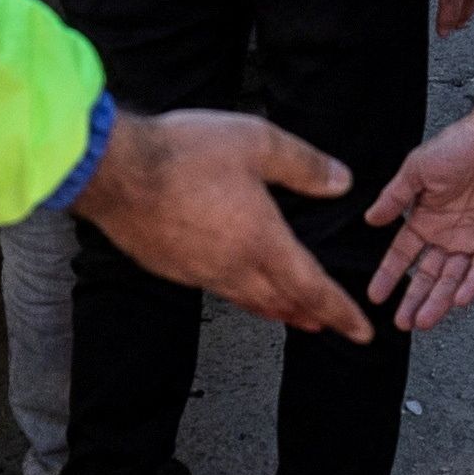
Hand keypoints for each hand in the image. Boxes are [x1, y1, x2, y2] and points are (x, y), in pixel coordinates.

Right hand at [80, 107, 368, 339]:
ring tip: (291, 314)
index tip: (361, 332)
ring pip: (249, 300)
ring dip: (277, 309)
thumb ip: (304, 165)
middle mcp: (233, 267)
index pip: (313, 289)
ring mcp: (200, 272)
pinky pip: (218, 289)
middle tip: (329, 325)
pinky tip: (237, 286)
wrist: (112, 172)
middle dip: (311, 315)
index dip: (341, 313)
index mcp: (262, 242)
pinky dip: (241, 295)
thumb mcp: (257, 143)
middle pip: (282, 302)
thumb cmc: (182, 154)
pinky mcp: (172, 268)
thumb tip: (342, 182)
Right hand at [363, 111, 473, 329]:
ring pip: (452, 279)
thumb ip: (394, 197)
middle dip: (413, 300)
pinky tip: (459, 300)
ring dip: (438, 300)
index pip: (402, 256)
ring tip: (424, 321)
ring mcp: (470, 240)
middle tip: (401, 323)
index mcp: (423, 220)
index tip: (375, 296)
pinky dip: (472, 285)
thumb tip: (370, 219)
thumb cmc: (457, 147)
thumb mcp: (415, 170)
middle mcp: (445, 235)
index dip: (388, 276)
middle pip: (426, 276)